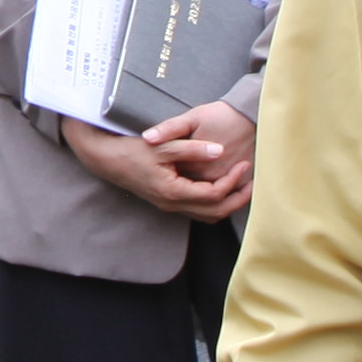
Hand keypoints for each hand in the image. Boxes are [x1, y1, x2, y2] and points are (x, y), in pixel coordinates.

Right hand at [61, 111, 241, 220]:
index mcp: (173, 192)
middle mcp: (173, 205)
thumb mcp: (164, 146)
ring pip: (207, 215)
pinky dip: (214, 203)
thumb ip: (193, 148)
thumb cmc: (134, 150)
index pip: (213, 195)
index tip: (243, 165)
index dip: (232, 182)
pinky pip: (197, 210)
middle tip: (254, 184)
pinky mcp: (168, 202)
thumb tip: (221, 152)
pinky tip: (221, 187)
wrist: (107, 160)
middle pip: (215, 212)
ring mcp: (170, 206)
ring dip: (227, 203)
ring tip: (242, 186)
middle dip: (237, 199)